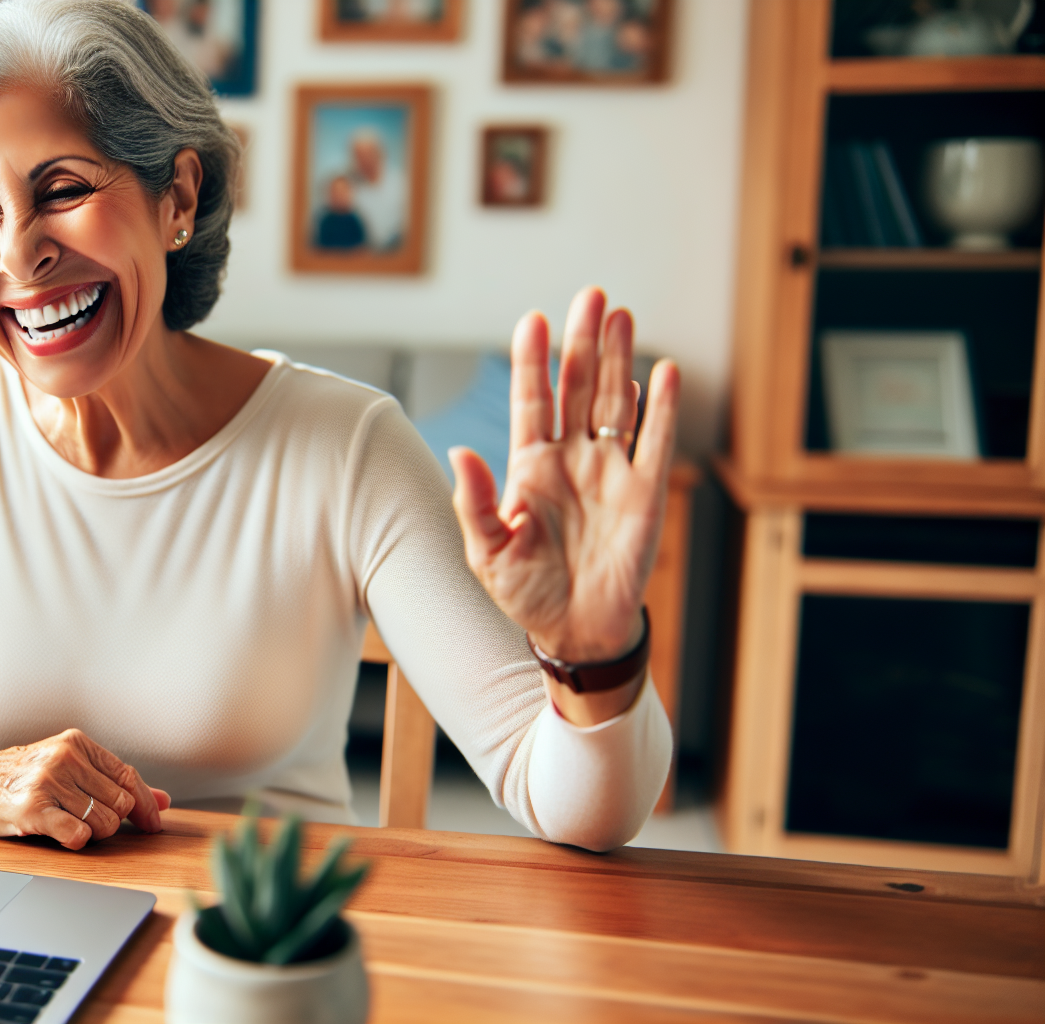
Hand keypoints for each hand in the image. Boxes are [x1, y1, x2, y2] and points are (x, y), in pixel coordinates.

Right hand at [0, 729, 170, 849]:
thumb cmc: (17, 778)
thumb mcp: (66, 768)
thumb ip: (113, 781)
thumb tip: (162, 800)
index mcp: (76, 744)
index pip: (129, 777)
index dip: (146, 806)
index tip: (152, 824)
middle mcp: (65, 758)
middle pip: (121, 804)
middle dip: (110, 822)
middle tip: (84, 820)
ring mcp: (48, 782)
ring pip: (103, 824)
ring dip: (90, 833)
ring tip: (64, 822)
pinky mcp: (32, 809)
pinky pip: (78, 835)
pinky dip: (76, 841)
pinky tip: (60, 832)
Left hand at [448, 288, 678, 718]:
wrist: (575, 631)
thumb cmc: (525, 591)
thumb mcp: (486, 551)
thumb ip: (474, 503)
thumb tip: (460, 451)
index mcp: (529, 466)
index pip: (530, 401)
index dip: (531, 361)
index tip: (531, 321)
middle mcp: (570, 458)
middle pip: (577, 387)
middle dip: (581, 342)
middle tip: (589, 296)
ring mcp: (610, 471)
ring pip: (615, 402)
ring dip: (618, 359)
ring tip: (620, 314)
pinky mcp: (645, 492)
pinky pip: (655, 440)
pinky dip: (660, 406)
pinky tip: (660, 370)